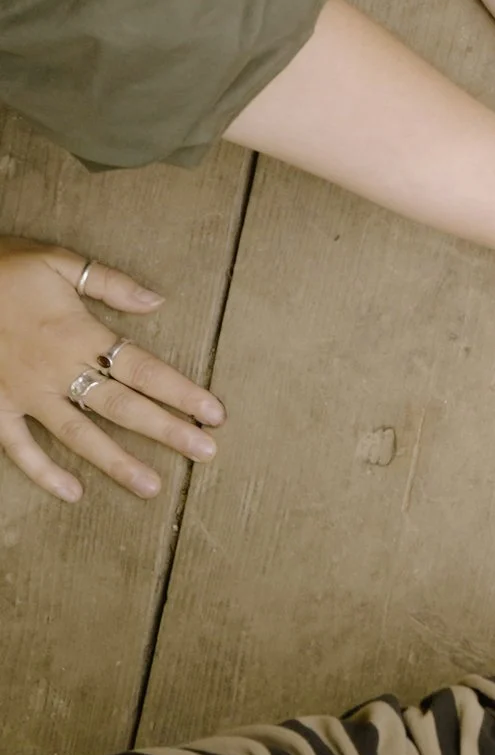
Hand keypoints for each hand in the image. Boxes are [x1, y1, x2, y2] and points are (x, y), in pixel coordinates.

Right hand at [0, 239, 221, 501]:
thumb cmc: (4, 267)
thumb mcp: (59, 262)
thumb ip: (109, 283)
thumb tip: (157, 300)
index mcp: (79, 334)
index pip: (144, 370)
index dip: (182, 393)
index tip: (214, 414)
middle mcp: (57, 370)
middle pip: (122, 407)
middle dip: (167, 431)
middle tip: (206, 453)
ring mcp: (24, 393)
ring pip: (78, 435)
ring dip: (116, 462)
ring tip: (151, 486)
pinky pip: (18, 446)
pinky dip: (42, 471)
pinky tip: (72, 492)